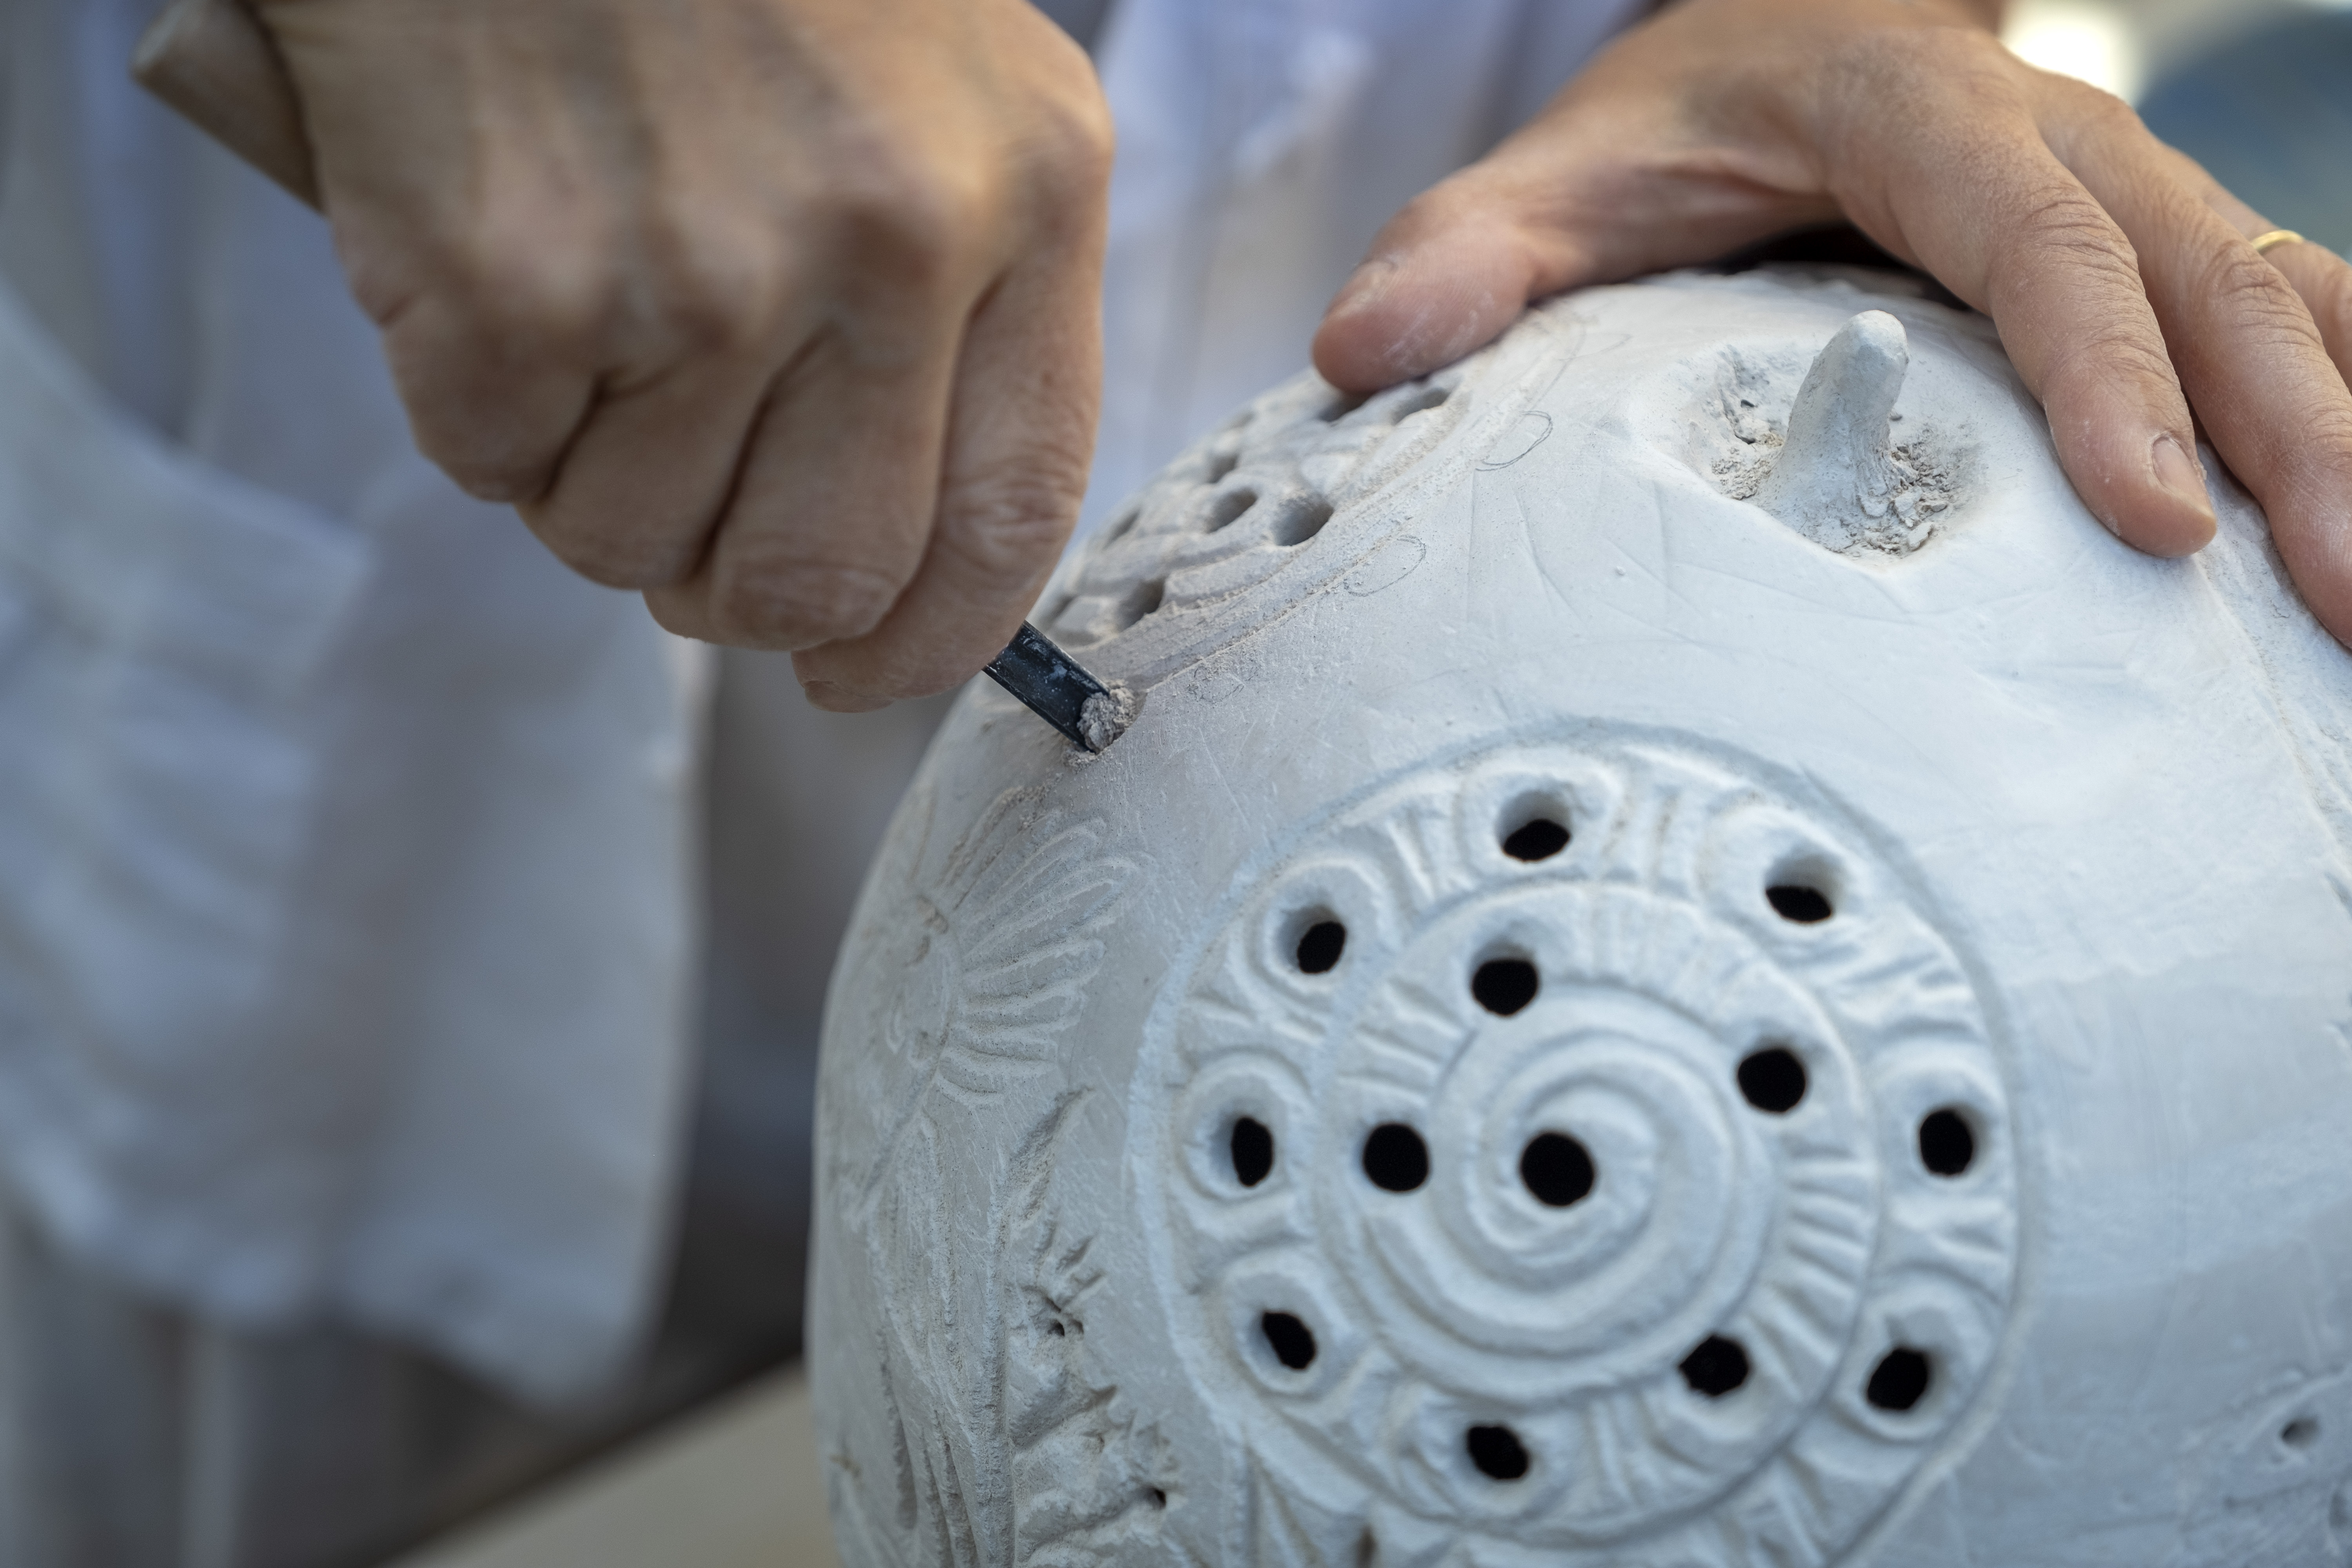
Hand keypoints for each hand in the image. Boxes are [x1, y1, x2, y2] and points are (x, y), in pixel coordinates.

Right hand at [254, 0, 1112, 705]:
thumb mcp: (941, 96)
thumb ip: (958, 310)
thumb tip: (902, 562)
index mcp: (1023, 195)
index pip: (1007, 517)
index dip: (931, 640)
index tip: (863, 676)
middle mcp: (882, 243)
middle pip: (814, 577)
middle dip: (736, 595)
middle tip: (684, 519)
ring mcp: (694, 272)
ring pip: (630, 543)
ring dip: (592, 483)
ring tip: (586, 324)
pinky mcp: (509, 283)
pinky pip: (490, 465)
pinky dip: (480, 406)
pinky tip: (495, 270)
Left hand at [1312, 0, 2351, 644]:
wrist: (1780, 29)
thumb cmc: (1675, 125)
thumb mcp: (1555, 172)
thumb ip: (1467, 255)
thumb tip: (1361, 348)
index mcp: (1919, 118)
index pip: (2039, 250)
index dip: (2105, 378)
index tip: (2157, 523)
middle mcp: (2057, 144)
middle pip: (2206, 274)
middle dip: (2295, 432)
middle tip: (2345, 593)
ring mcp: (2125, 193)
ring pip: (2282, 292)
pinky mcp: (2153, 245)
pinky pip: (2287, 311)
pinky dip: (2346, 402)